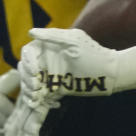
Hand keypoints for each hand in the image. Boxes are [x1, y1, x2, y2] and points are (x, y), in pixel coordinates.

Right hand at [21, 27, 135, 97]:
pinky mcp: (56, 87)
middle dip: (27, 80)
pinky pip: (41, 95)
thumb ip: (52, 36)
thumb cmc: (93, 53)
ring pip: (30, 84)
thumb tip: (30, 32)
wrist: (110, 73)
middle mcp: (45, 60)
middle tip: (36, 88)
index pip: (27, 53)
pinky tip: (52, 103)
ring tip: (37, 98)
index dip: (27, 63)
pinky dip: (42, 101)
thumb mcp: (73, 41)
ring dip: (30, 92)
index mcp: (46, 47)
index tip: (35, 73)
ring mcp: (50, 75)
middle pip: (25, 70)